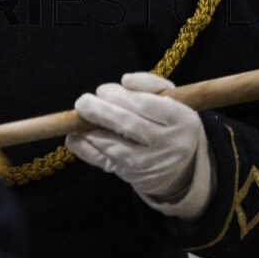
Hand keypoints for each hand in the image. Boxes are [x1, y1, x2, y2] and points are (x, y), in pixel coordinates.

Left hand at [67, 72, 214, 219]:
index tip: (103, 90)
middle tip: (83, 102)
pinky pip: (105, 162)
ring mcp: (151, 163)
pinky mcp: (133, 176)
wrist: (181, 167)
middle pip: (129, 125)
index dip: (121, 96)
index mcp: (183, 120)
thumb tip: (125, 81)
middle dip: (101, 111)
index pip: (148, 105)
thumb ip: (150, 84)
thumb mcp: (172, 100)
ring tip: (79, 117)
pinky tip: (75, 137)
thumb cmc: (170, 123)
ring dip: (91, 131)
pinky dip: (86, 149)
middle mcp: (169, 144)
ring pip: (115, 147)